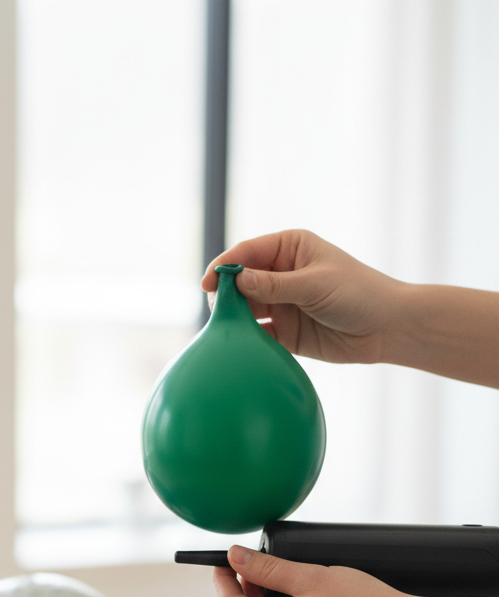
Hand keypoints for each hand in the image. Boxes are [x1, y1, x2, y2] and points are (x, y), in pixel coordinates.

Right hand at [202, 229, 404, 364]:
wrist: (387, 328)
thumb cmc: (358, 293)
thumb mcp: (315, 284)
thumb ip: (274, 285)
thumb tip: (236, 280)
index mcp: (289, 248)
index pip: (247, 253)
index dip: (225, 266)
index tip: (208, 282)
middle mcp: (281, 274)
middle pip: (240, 282)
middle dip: (225, 295)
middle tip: (216, 311)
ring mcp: (281, 304)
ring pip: (245, 309)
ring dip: (234, 319)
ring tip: (226, 331)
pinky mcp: (285, 333)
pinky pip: (258, 335)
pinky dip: (248, 341)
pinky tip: (241, 348)